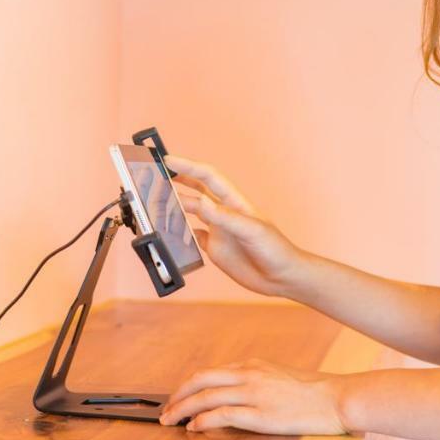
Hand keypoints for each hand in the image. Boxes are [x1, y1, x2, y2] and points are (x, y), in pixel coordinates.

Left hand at [158, 358, 347, 434]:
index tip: (181, 396)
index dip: (191, 385)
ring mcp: (254, 393)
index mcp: (254, 364)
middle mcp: (250, 374)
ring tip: (171, 420)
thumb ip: (257, 379)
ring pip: (207, 395)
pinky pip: (223, 414)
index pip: (212, 372)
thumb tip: (236, 391)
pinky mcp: (260, 414)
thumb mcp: (279, 374)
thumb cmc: (313, 390)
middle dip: (179, 394)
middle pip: (201, 379)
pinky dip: (203, 420)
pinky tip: (194, 427)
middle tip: (166, 408)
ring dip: (183, 408)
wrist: (337, 398)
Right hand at [163, 154, 306, 297]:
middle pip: (198, 189)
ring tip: (158, 199)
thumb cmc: (276, 250)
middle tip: (157, 173)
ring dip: (177, 204)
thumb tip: (201, 202)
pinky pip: (194, 236)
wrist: (282, 277)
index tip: (169, 161)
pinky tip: (172, 231)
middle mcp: (224, 214)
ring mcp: (219, 231)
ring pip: (193, 211)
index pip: (208, 177)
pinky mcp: (216, 249)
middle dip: (179, 178)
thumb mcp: (252, 230)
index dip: (188, 166)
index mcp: (234, 203)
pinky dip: (181, 232)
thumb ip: (226, 217)